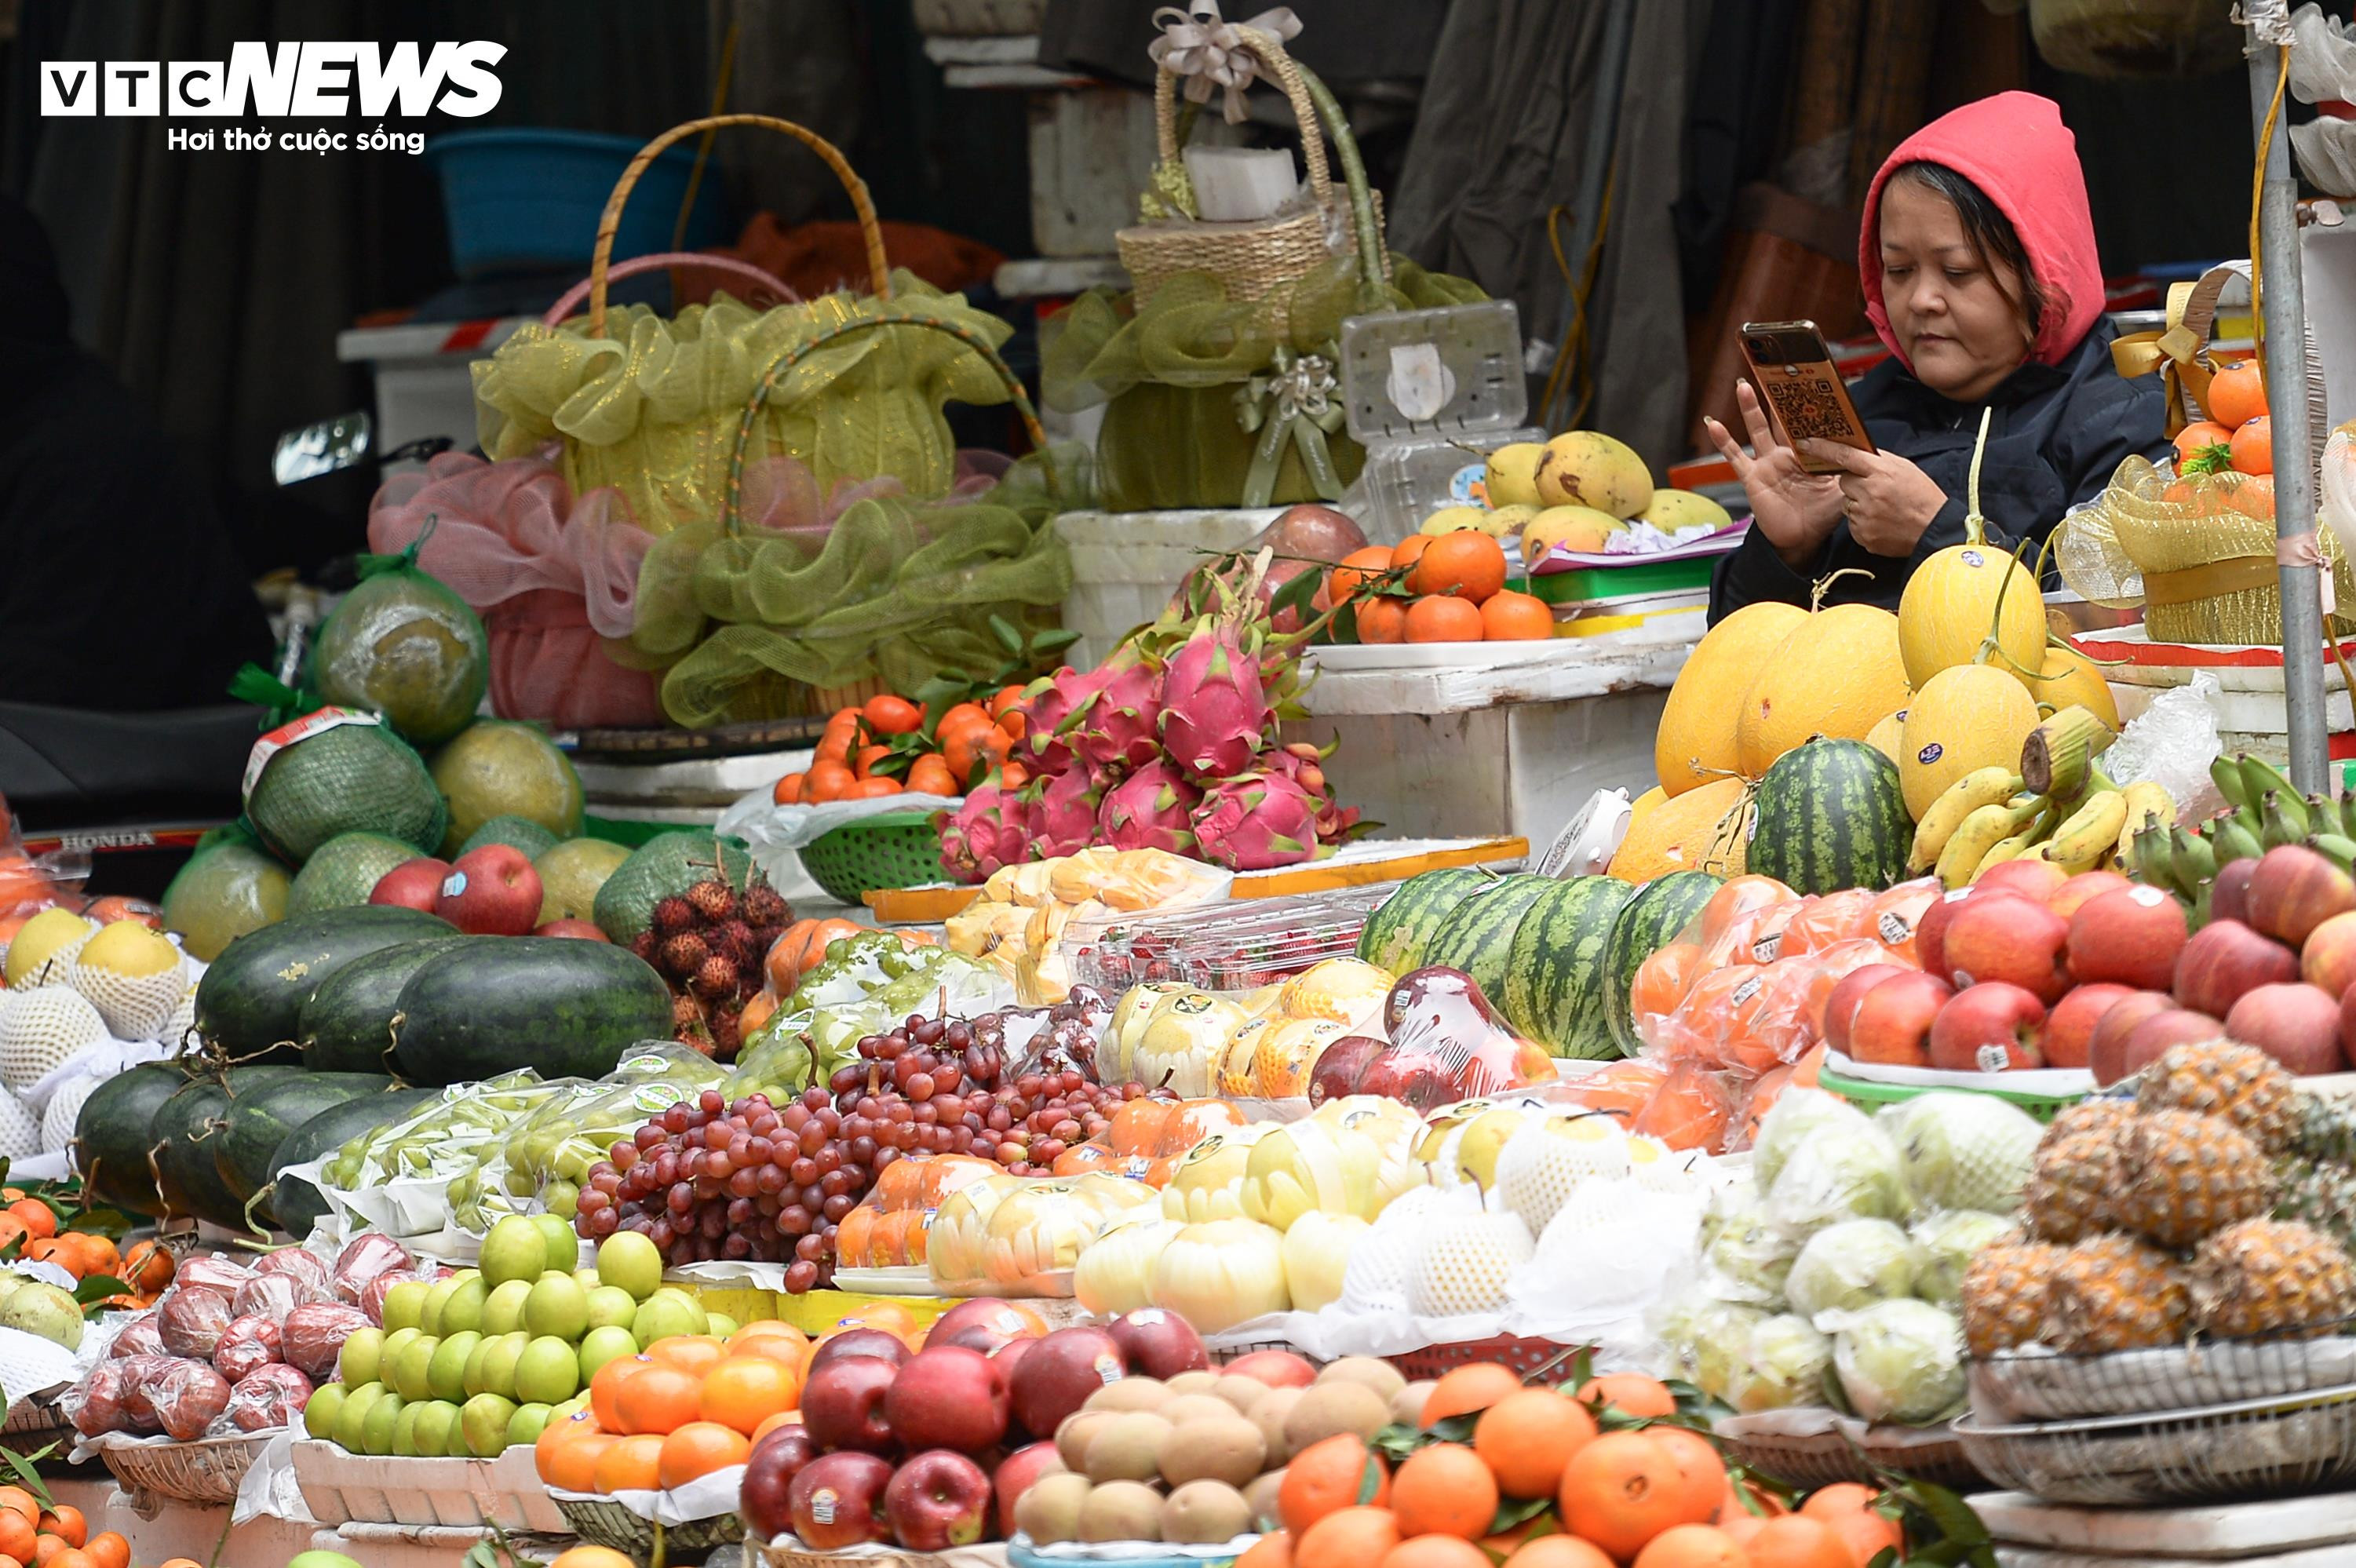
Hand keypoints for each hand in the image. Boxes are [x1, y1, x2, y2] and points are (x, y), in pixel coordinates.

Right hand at [1704, 380, 1843, 568]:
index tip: (1810, 381)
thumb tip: (1865, 453)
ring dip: (1750, 408)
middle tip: (1773, 370)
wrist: (1802, 540)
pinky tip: (1714, 424)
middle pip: (1781, 418)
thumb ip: (1850, 470)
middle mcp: (1787, 454)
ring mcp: (1768, 464)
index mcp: (1810, 454)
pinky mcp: (1753, 477)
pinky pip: (1735, 457)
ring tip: (1743, 385)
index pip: (1810, 424)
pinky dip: (1724, 441)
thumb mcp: (1843, 489)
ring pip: (1757, 430)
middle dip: (1778, 396)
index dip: (1810, 404)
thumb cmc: (1822, 515)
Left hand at [1799, 441, 1948, 556]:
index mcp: (1881, 472)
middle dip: (1855, 484)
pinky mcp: (1863, 535)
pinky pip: (1852, 523)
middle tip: (1876, 489)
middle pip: (1844, 482)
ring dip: (1859, 503)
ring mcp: (1865, 516)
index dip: (1823, 448)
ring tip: (1882, 507)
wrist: (1933, 528)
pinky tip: (1881, 520)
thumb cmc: (1921, 495)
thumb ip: (1878, 460)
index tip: (1805, 443)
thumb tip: (1854, 452)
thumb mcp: (1904, 468)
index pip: (1845, 456)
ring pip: (1847, 504)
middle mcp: (1869, 493)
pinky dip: (1863, 521)